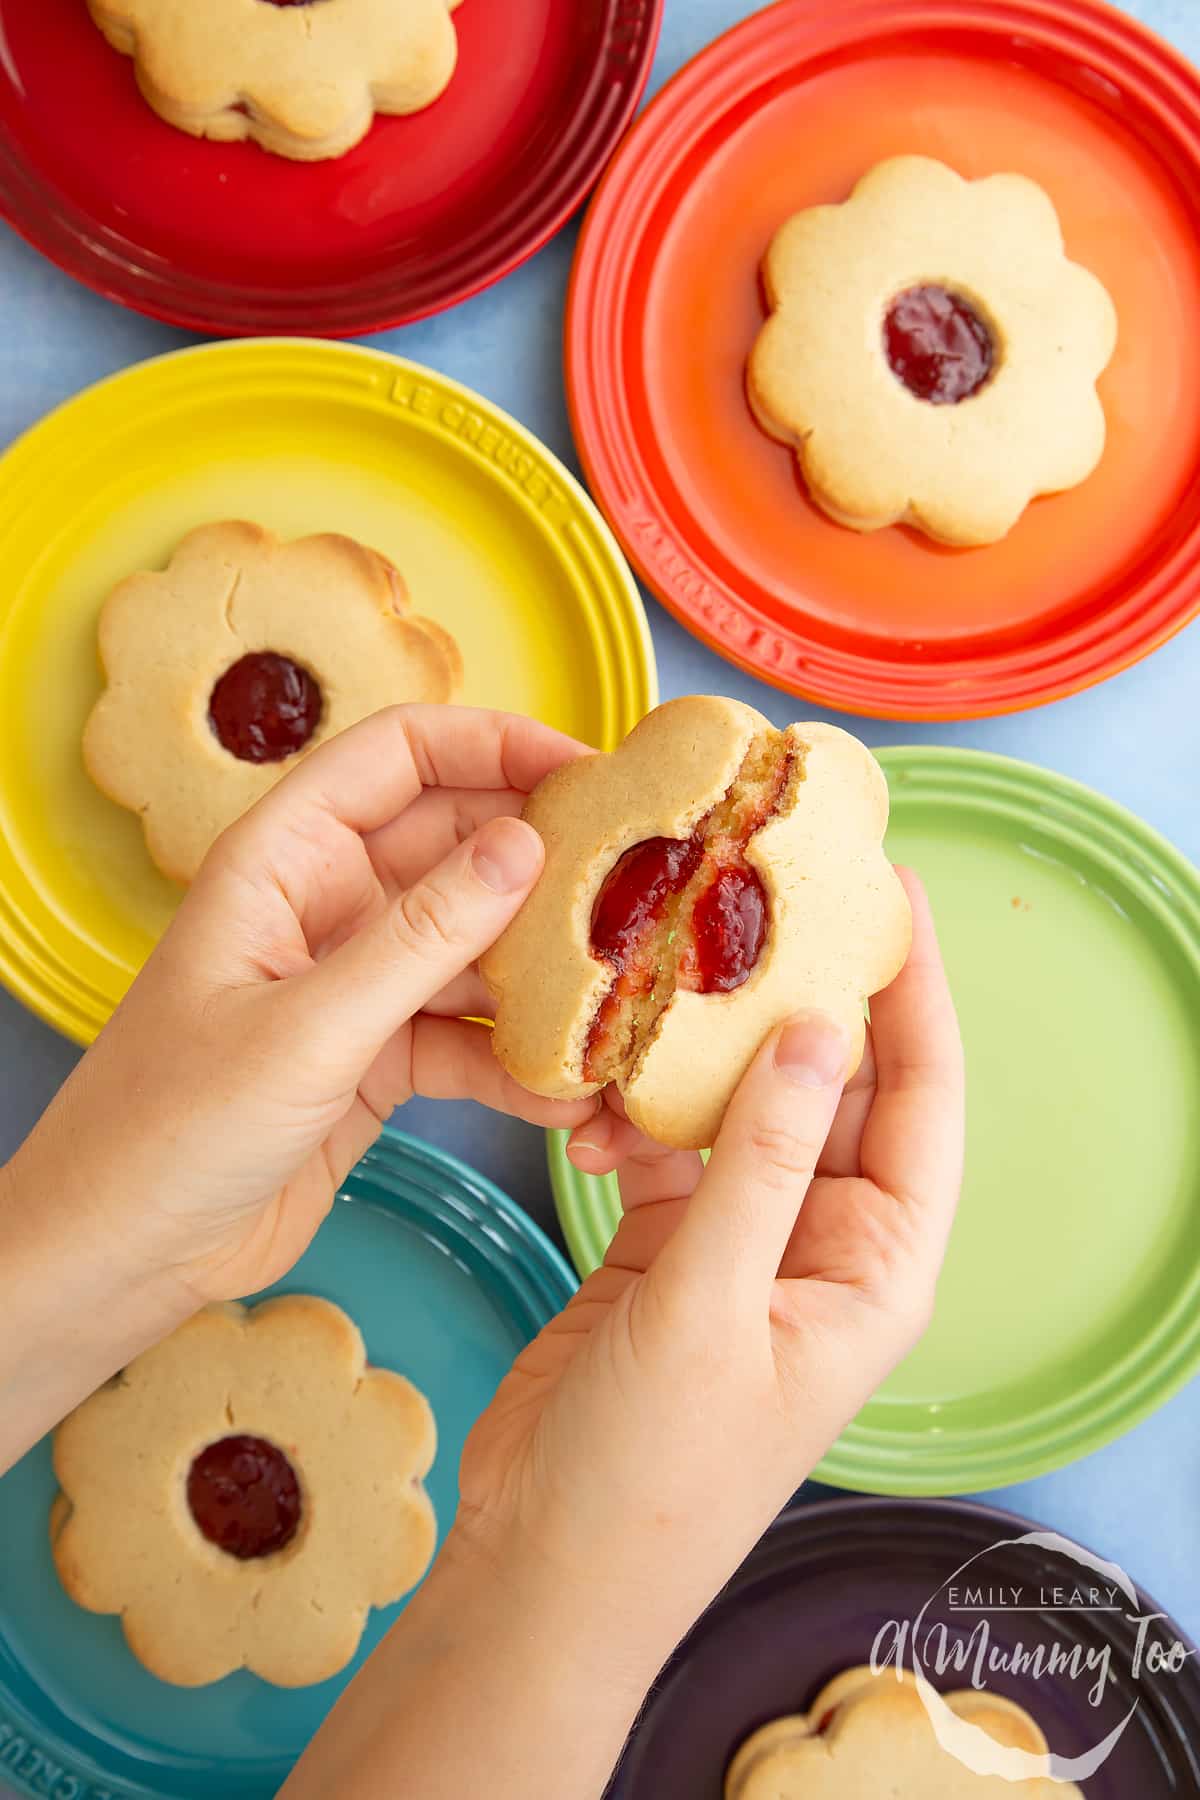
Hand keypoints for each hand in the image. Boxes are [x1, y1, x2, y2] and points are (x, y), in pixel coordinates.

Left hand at [1, 706, 596, 1465]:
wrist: (123, 1254)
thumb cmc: (171, 1125)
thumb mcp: (308, 1027)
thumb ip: (423, 937)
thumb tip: (527, 846)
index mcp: (284, 858)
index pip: (400, 755)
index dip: (494, 744)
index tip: (587, 770)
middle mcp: (327, 905)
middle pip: (455, 844)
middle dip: (544, 857)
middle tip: (639, 878)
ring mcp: (357, 982)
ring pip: (473, 943)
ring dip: (543, 966)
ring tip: (625, 983)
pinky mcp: (379, 1058)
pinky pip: (468, 1034)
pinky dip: (517, 1057)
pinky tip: (568, 1085)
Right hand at [457, 869, 962, 1652]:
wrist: (543, 1567)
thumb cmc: (651, 1473)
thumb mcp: (712, 1306)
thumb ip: (762, 1163)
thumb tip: (814, 1031)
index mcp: (873, 1268)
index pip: (920, 1103)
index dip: (916, 996)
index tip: (893, 896)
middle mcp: (821, 1244)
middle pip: (830, 1089)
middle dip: (792, 1001)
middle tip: (748, 903)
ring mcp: (742, 1243)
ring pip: (742, 1108)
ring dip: (700, 1057)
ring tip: (659, 984)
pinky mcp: (668, 1247)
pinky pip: (668, 1147)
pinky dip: (634, 1117)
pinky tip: (595, 1101)